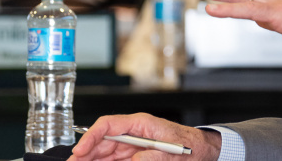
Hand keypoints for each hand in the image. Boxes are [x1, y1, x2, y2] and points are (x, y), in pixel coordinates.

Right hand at [68, 113, 220, 160]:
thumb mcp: (175, 152)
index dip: (91, 137)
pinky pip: (111, 160)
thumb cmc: (189, 145)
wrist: (201, 149)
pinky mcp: (132, 155)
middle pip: (101, 140)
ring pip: (103, 152)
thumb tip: (136, 159)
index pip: (108, 125)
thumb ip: (156, 157)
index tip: (80, 152)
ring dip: (90, 160)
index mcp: (141, 124)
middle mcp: (132, 132)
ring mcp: (131, 145)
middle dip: (84, 153)